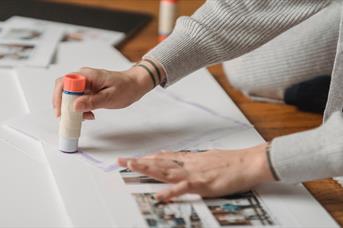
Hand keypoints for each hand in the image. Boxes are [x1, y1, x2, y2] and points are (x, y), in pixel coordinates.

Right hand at [53, 66, 154, 117]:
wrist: (135, 85)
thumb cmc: (126, 87)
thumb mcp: (110, 97)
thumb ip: (92, 101)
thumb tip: (75, 106)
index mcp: (87, 75)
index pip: (64, 83)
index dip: (59, 97)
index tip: (61, 111)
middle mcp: (83, 78)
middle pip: (63, 90)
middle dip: (64, 105)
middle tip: (69, 118)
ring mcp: (85, 84)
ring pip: (70, 96)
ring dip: (73, 109)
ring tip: (85, 117)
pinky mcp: (88, 91)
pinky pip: (78, 100)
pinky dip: (80, 109)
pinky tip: (89, 114)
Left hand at [118, 143, 275, 200]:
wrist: (249, 162)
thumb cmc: (231, 161)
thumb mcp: (207, 157)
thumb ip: (191, 158)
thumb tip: (178, 156)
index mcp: (190, 159)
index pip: (164, 157)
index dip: (148, 158)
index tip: (134, 159)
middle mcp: (188, 164)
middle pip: (159, 162)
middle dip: (140, 162)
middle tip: (122, 161)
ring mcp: (194, 173)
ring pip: (166, 170)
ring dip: (148, 169)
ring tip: (132, 167)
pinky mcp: (203, 184)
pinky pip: (184, 189)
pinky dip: (171, 192)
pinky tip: (159, 195)